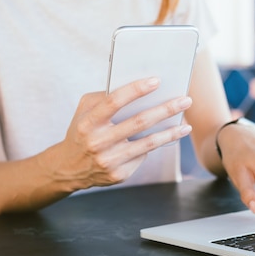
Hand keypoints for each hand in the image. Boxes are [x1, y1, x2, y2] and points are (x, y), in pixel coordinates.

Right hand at [45, 77, 192, 189]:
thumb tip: (137, 87)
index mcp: (88, 122)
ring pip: (148, 143)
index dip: (136, 90)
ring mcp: (109, 160)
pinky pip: (142, 155)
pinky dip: (156, 145)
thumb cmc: (82, 131)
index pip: (114, 101)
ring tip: (186, 124)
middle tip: (186, 100)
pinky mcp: (118, 174)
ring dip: (171, 132)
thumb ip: (103, 97)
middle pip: (138, 122)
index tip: (157, 81)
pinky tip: (169, 137)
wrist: (68, 168)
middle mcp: (98, 142)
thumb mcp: (84, 111)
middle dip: (165, 109)